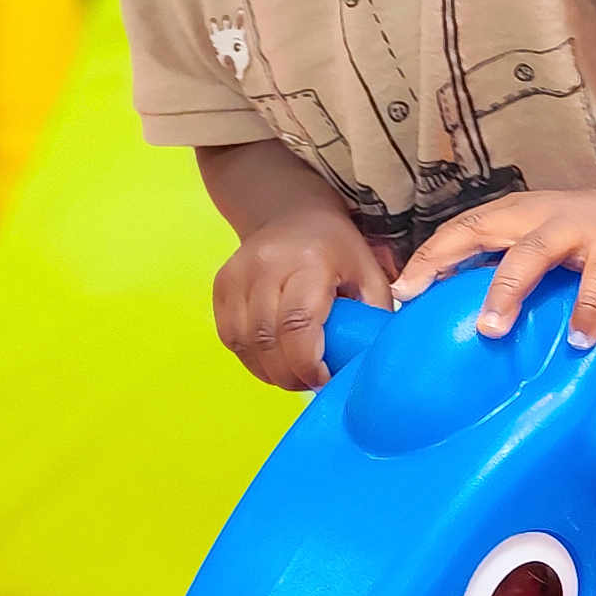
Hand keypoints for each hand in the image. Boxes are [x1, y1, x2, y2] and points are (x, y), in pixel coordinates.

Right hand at [212, 203, 393, 390]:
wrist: (291, 213)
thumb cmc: (335, 247)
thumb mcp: (367, 271)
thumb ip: (374, 312)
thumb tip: (372, 358)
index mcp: (309, 262)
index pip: (298, 324)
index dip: (308, 363)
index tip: (325, 379)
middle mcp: (266, 267)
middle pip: (268, 340)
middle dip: (290, 374)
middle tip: (312, 382)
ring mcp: (237, 276)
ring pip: (245, 343)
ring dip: (269, 371)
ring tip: (294, 374)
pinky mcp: (221, 286)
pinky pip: (230, 337)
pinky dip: (251, 358)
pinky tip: (274, 361)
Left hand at [391, 181, 595, 347]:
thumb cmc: (576, 236)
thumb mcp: (533, 238)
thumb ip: (500, 264)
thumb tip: (450, 312)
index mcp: (514, 214)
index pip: (461, 229)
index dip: (429, 257)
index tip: (401, 292)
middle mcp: (539, 218)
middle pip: (484, 231)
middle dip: (448, 261)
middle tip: (419, 300)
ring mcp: (577, 232)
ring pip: (533, 253)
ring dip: (508, 289)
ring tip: (491, 329)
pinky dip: (587, 311)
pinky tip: (578, 339)